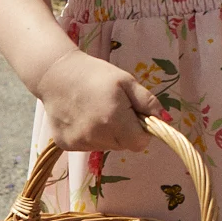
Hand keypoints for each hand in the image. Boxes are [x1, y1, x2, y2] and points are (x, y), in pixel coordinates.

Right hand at [35, 47, 162, 151]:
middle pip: (123, 145)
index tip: (135, 116)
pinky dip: (90, 135)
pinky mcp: (66, 145)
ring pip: (106, 146)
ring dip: (107, 134)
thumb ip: (147, 102)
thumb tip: (166, 120)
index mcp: (114, 119)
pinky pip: (88, 146)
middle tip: (114, 109)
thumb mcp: (126, 81)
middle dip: (125, 131)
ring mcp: (79, 142)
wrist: (55, 74)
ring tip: (96, 110)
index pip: (140, 143)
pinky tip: (82, 116)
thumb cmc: (95, 74)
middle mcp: (96, 135)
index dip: (142, 131)